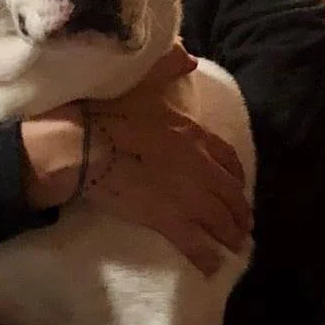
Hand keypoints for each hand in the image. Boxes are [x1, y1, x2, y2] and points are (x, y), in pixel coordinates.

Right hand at [82, 45, 251, 275]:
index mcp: (192, 133)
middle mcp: (198, 165)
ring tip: (234, 247)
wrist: (81, 144)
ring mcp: (185, 194)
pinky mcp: (165, 218)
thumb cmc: (105, 110)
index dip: (236, 175)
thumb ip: (166, 68)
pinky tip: (212, 267)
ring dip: (230, 235)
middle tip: (243, 224)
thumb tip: (188, 57)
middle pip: (229, 193)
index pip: (227, 157)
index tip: (237, 185)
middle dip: (239, 211)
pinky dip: (207, 257)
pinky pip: (195, 243)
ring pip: (219, 219)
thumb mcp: (139, 81)